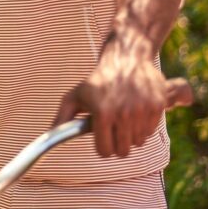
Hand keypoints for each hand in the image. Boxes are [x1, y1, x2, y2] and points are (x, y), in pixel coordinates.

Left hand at [53, 54, 191, 158]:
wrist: (127, 57)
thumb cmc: (99, 80)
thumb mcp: (76, 95)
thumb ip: (62, 117)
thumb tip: (50, 134)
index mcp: (102, 112)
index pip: (105, 151)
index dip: (102, 147)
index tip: (103, 138)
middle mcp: (123, 113)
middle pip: (123, 151)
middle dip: (117, 143)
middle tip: (114, 129)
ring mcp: (142, 110)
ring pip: (138, 142)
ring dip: (131, 134)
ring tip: (125, 116)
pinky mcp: (157, 106)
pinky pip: (150, 132)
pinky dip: (144, 126)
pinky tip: (137, 111)